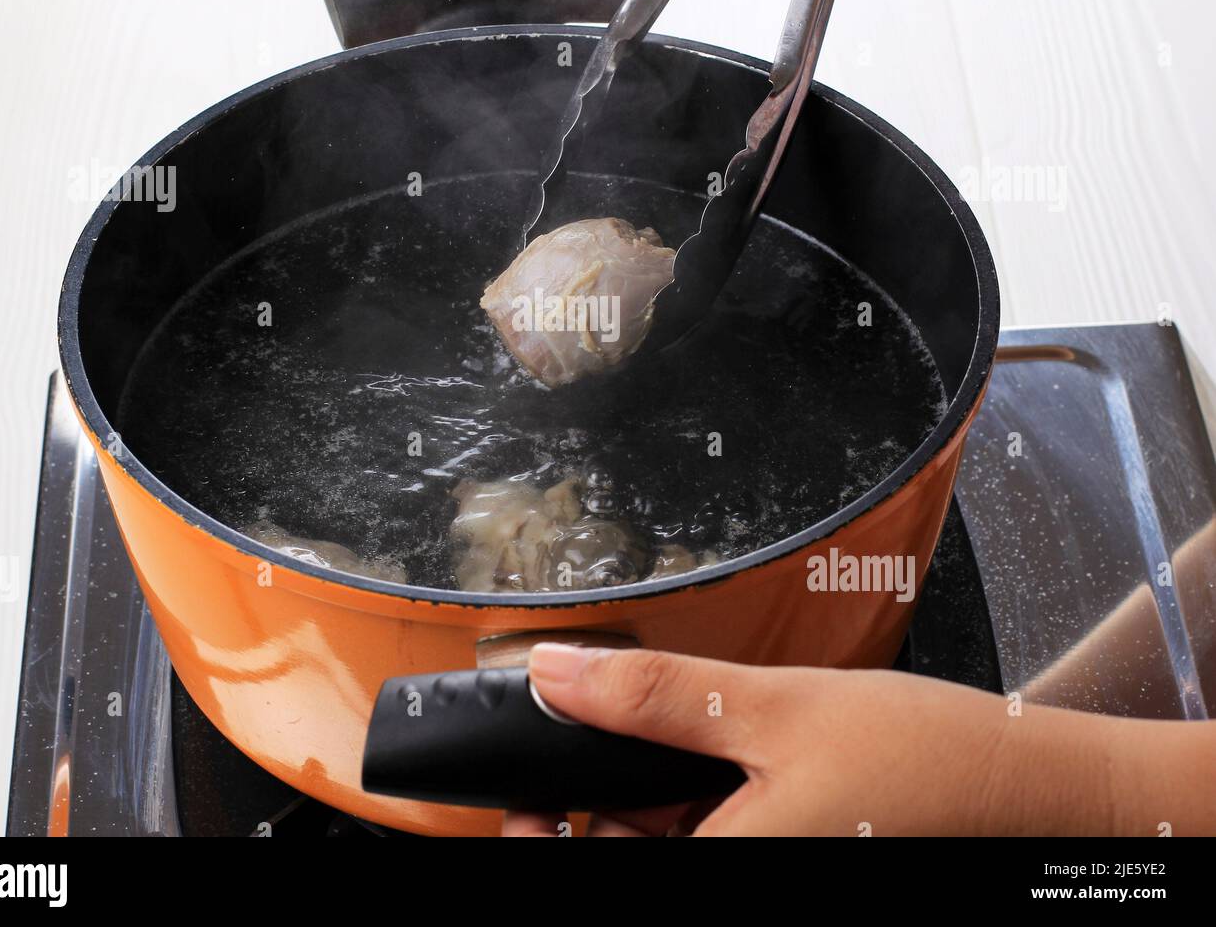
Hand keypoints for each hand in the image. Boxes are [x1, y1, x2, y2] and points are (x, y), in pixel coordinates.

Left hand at [503, 644, 1215, 835]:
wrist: (1031, 790)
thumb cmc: (925, 763)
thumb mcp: (772, 710)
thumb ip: (655, 694)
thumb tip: (557, 671)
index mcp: (725, 875)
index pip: (594, 867)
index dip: (541, 834)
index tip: (522, 794)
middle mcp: (741, 882)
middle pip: (625, 854)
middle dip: (592, 807)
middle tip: (584, 736)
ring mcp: (768, 869)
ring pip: (665, 844)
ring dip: (641, 799)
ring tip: (649, 730)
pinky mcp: (789, 855)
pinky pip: (712, 838)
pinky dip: (689, 802)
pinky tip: (701, 752)